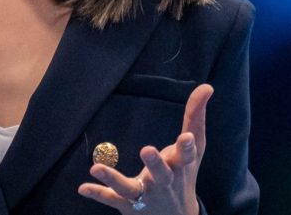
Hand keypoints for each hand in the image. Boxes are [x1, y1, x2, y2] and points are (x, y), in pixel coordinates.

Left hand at [78, 84, 212, 214]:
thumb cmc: (184, 175)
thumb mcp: (194, 149)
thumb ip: (196, 117)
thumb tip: (207, 87)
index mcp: (180, 167)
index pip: (186, 156)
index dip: (186, 147)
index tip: (186, 136)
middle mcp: (164, 183)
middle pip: (161, 174)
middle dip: (155, 164)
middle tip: (147, 150)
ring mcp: (144, 195)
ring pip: (129, 188)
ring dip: (113, 179)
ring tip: (96, 168)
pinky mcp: (127, 204)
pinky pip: (111, 199)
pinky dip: (98, 194)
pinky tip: (83, 188)